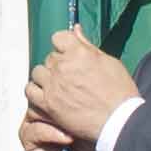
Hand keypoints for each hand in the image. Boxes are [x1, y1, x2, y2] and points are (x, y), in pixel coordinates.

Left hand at [30, 27, 143, 143]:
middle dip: (59, 64)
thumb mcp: (109, 62)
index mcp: (79, 53)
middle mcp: (63, 66)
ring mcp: (54, 86)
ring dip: (46, 77)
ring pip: (38, 72)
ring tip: (58, 86)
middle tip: (71, 77)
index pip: (59, 37)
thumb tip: (76, 29)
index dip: (64, 45)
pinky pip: (30, 91)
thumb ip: (88, 45)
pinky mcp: (48, 104)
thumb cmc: (119, 92)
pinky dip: (36, 91)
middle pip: (50, 57)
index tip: (69, 53)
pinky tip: (47, 95)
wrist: (119, 121)